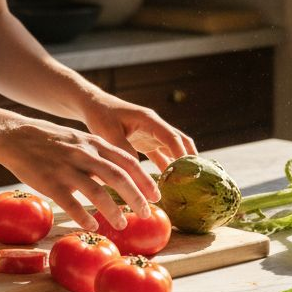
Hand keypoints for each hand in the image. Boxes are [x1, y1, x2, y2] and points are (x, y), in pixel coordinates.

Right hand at [0, 115, 160, 230]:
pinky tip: (92, 227)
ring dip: (113, 211)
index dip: (145, 179)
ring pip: (98, 192)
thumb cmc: (51, 141)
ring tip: (122, 224)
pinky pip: (71, 204)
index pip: (128, 161)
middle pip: (119, 177)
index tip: (156, 195)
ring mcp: (67, 169)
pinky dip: (84, 217)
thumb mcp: (80, 140)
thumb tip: (121, 176)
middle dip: (136, 197)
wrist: (15, 136)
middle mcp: (84, 155)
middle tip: (147, 213)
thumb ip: (100, 155)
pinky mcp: (49, 183)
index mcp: (95, 143)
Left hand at [76, 92, 197, 172]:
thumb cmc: (101, 116)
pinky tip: (169, 183)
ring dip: (179, 165)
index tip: (187, 170)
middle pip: (181, 142)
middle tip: (196, 178)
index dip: (181, 153)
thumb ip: (124, 149)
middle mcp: (156, 127)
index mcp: (149, 120)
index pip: (172, 137)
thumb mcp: (109, 132)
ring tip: (186, 184)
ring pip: (174, 150)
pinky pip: (162, 156)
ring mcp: (153, 135)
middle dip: (189, 159)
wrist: (94, 106)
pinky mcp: (147, 143)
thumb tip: (137, 171)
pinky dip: (167, 168)